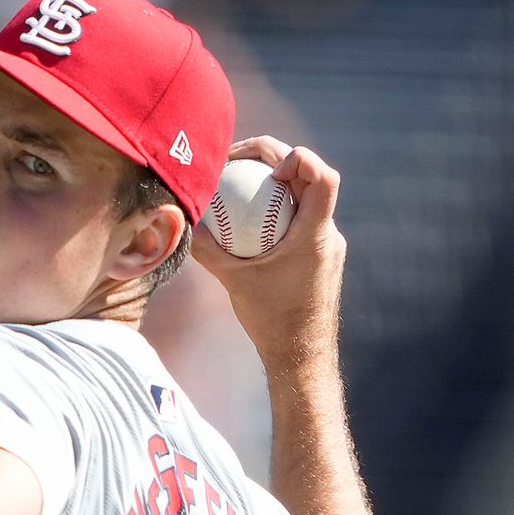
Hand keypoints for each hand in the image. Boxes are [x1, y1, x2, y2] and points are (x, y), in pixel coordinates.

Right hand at [203, 139, 346, 368]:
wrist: (301, 357)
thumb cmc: (272, 322)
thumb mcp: (234, 282)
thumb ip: (208, 250)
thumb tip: (185, 222)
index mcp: (316, 235)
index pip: (323, 177)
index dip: (298, 157)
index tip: (267, 170)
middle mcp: (328, 235)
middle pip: (311, 178)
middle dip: (276, 160)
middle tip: (239, 161)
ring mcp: (328, 246)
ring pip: (307, 199)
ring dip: (277, 185)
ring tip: (243, 185)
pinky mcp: (322, 257)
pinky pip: (302, 221)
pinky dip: (279, 212)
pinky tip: (251, 223)